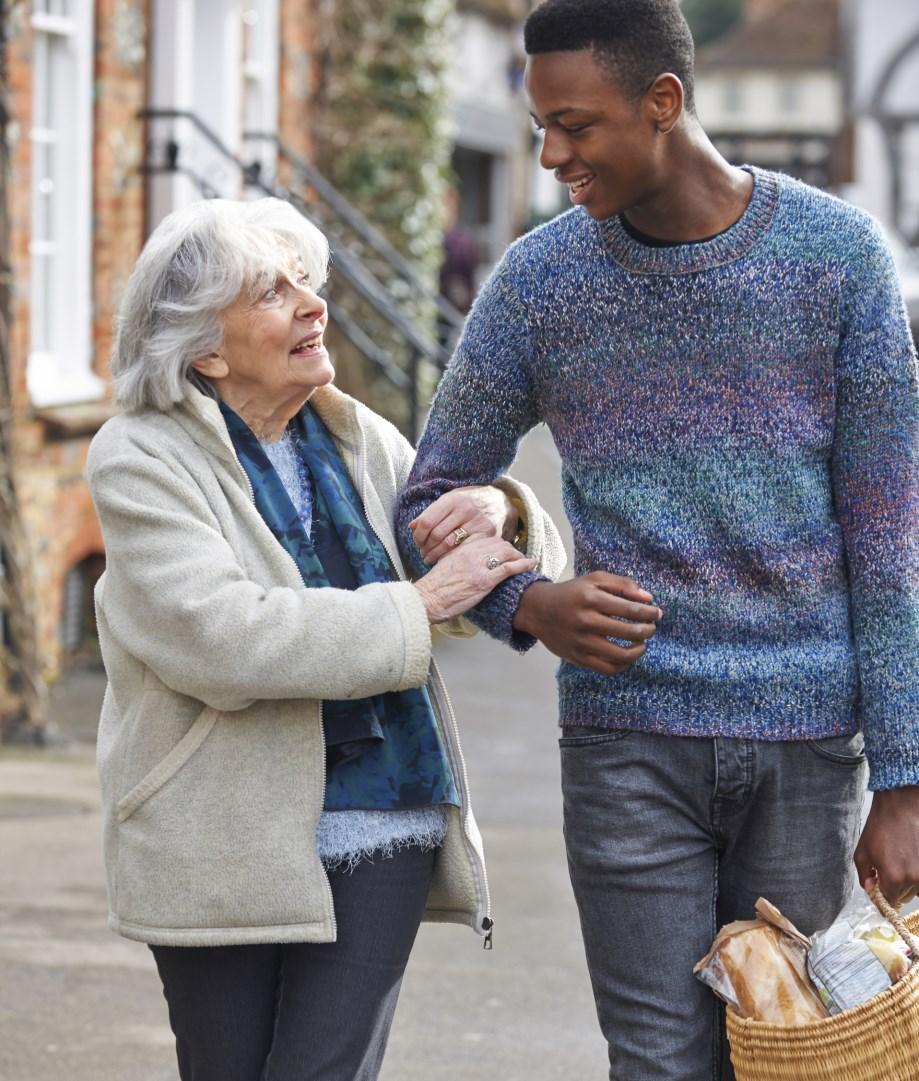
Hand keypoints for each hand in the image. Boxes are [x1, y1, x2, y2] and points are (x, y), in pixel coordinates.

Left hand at [410, 486, 518, 564]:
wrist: (496, 502)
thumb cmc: (465, 505)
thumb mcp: (447, 503)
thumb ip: (429, 514)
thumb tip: (412, 526)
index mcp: (451, 500)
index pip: (427, 522)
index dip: (418, 536)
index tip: (417, 542)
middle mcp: (465, 509)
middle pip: (436, 535)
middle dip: (426, 547)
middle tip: (423, 553)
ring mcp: (477, 521)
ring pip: (448, 545)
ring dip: (435, 554)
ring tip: (430, 558)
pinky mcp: (486, 534)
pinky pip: (463, 549)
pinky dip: (450, 556)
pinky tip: (445, 559)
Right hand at [413, 535, 534, 622]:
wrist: (427, 599)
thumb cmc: (433, 588)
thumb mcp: (445, 565)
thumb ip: (458, 560)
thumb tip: (467, 564)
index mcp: (461, 548)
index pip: (487, 538)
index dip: (498, 543)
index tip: (504, 549)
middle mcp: (472, 553)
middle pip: (499, 543)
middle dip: (511, 549)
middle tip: (517, 556)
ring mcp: (479, 566)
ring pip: (506, 552)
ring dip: (519, 556)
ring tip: (526, 562)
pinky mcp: (485, 581)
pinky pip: (508, 568)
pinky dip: (522, 565)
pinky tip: (530, 564)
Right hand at [513, 572, 661, 674]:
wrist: (537, 610)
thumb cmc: (571, 593)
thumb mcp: (594, 579)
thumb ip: (622, 584)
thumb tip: (648, 598)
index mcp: (591, 599)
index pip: (631, 610)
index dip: (650, 613)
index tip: (657, 613)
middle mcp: (586, 621)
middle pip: (629, 632)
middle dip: (648, 630)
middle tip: (651, 627)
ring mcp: (581, 642)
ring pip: (621, 655)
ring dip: (639, 650)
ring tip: (641, 644)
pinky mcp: (578, 658)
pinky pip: (607, 669)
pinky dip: (623, 666)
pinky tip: (627, 657)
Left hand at [854, 785, 918, 906]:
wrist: (901, 806)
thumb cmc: (880, 827)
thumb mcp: (862, 851)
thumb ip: (864, 876)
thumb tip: (871, 890)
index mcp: (893, 878)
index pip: (889, 903)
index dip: (882, 898)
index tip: (879, 892)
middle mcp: (913, 879)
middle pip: (903, 896)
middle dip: (894, 887)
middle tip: (887, 869)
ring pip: (916, 888)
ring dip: (908, 881)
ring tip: (900, 860)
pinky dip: (917, 873)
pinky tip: (909, 858)